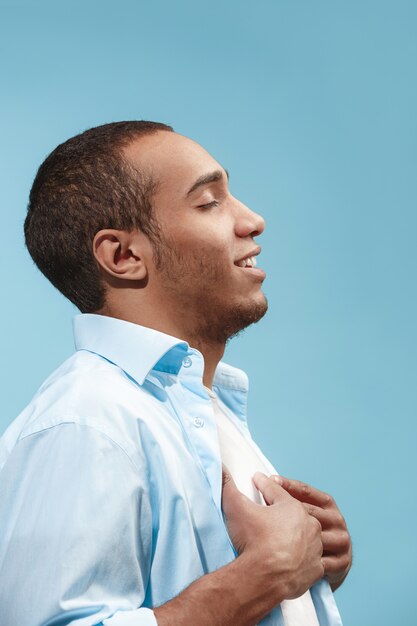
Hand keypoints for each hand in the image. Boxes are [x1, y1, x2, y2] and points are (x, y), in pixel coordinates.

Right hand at [222, 467, 323, 601]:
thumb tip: (220, 468)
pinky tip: (296, 559)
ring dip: (298, 535)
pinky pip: (311, 560)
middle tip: (272, 511)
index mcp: (292, 507)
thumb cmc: (253, 540)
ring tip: (285, 537)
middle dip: (283, 511)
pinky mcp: (316, 569)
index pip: (275, 491)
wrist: (264, 578)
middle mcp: (309, 524)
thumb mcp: (236, 508)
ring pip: (307, 536)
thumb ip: (227, 485)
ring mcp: (315, 548)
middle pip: (294, 513)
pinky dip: (304, 559)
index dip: (263, 485)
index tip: (257, 480)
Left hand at [269, 475, 351, 590]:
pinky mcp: (342, 562)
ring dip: (296, 537)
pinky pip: (322, 560)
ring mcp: (341, 541)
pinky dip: (306, 560)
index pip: (306, 491)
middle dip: (287, 510)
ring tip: (274, 537)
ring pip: (316, 536)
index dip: (288, 485)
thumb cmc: (310, 536)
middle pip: (310, 512)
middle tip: (265, 509)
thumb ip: (290, 499)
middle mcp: (337, 520)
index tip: (270, 481)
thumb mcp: (304, 513)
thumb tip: (265, 482)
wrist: (329, 568)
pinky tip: (291, 559)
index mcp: (328, 505)